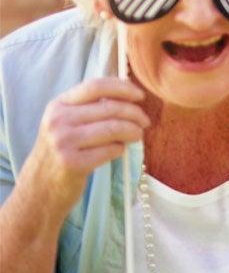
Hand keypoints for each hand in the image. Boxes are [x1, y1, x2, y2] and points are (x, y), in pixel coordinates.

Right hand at [24, 78, 148, 213]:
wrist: (40, 186)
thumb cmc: (62, 150)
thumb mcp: (66, 122)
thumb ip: (90, 107)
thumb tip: (129, 94)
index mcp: (58, 105)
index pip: (96, 86)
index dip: (122, 88)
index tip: (140, 95)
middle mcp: (58, 120)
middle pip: (110, 108)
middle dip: (135, 113)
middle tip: (145, 122)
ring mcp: (64, 142)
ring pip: (114, 128)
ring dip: (133, 131)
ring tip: (137, 135)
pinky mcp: (73, 163)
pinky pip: (111, 150)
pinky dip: (121, 149)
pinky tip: (118, 150)